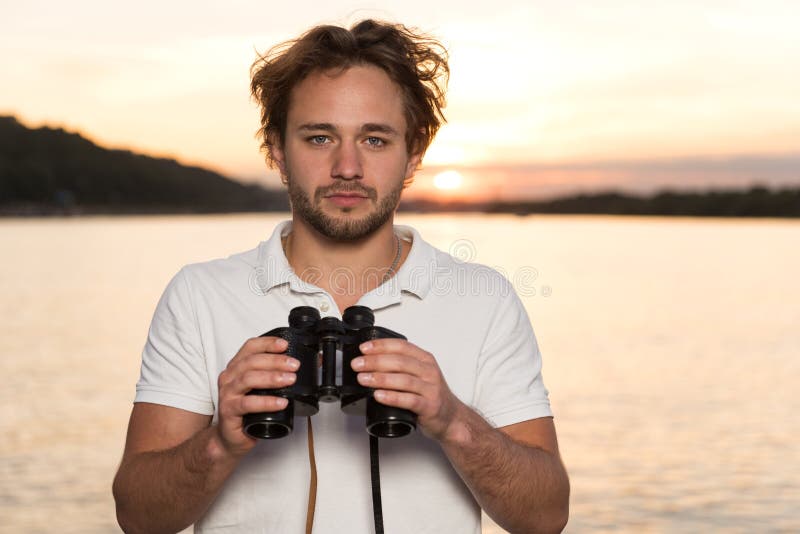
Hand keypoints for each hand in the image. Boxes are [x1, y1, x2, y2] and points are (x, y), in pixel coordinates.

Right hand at [215, 336, 297, 456]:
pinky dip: (266, 402)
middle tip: (294, 366)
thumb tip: (303, 366)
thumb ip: (276, 376)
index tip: (285, 345)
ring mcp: (227, 394)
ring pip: (248, 379)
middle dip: (275, 361)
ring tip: (289, 380)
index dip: (267, 343)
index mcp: (236, 368)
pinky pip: (247, 404)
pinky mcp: (229, 411)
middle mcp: (229, 378)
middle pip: (251, 362)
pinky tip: (280, 402)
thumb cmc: (247, 412)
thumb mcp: (262, 389)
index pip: (250, 347)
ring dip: (272, 378)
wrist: (231, 438)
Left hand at [351, 339, 467, 441]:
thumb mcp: (420, 374)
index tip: (364, 348)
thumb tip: (370, 361)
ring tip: (363, 379)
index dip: (381, 345)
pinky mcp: (429, 407)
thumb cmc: (431, 395)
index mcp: (425, 359)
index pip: (401, 346)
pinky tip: (378, 396)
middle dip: (375, 361)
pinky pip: (409, 400)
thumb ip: (400, 366)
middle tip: (357, 364)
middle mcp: (429, 372)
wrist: (451, 417)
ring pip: (403, 380)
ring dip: (380, 378)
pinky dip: (392, 397)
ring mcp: (431, 389)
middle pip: (399, 362)